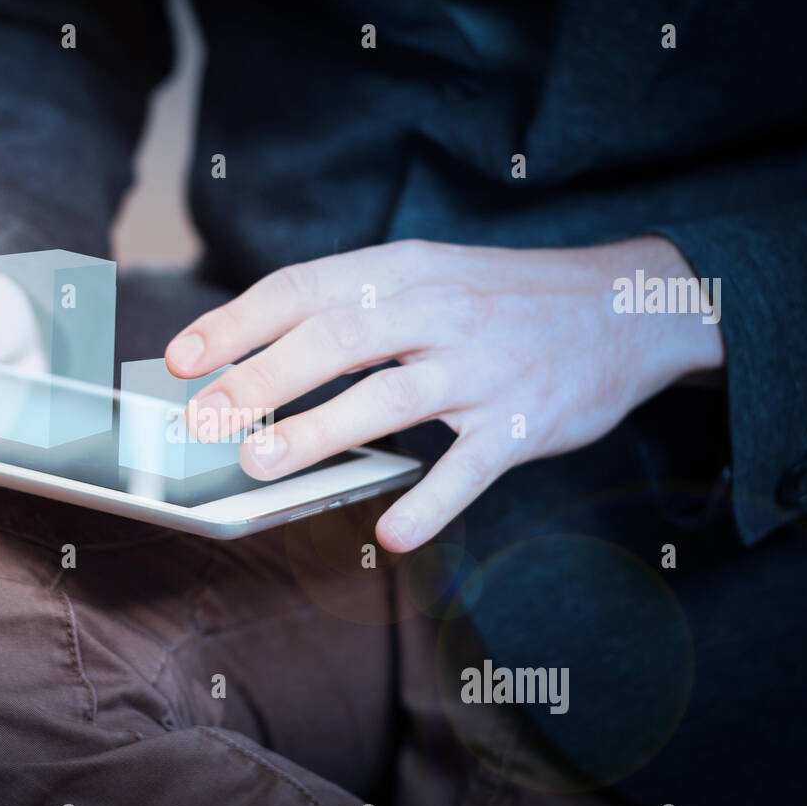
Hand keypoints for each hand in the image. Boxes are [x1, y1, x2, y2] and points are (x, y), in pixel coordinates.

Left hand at [164, 237, 724, 551]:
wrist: (626, 306)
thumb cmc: (499, 301)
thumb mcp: (427, 279)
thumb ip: (352, 314)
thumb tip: (258, 360)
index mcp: (403, 271)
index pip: (303, 288)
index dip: (235, 324)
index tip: (180, 359)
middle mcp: (439, 311)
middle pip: (333, 341)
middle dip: (258, 382)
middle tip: (203, 422)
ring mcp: (483, 367)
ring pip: (389, 398)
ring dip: (318, 434)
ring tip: (259, 465)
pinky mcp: (524, 421)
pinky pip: (470, 468)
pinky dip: (431, 503)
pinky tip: (393, 535)